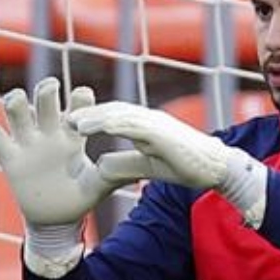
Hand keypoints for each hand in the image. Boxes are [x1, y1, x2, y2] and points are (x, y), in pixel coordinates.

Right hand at [0, 78, 137, 229]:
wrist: (56, 223)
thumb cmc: (79, 199)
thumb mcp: (99, 186)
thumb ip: (116, 174)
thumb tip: (144, 170)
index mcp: (72, 134)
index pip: (77, 100)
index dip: (79, 98)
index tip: (82, 109)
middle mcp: (48, 133)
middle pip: (43, 94)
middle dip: (45, 88)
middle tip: (50, 91)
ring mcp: (27, 144)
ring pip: (15, 108)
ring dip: (15, 101)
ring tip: (18, 107)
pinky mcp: (9, 159)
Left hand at [68, 101, 268, 228]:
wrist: (216, 168)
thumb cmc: (185, 166)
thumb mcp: (146, 167)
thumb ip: (124, 165)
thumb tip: (99, 166)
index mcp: (144, 127)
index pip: (114, 118)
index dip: (92, 120)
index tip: (70, 125)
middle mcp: (148, 119)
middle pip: (112, 111)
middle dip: (88, 114)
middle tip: (63, 119)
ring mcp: (156, 123)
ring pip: (120, 114)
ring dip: (95, 117)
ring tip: (73, 123)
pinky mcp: (162, 132)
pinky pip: (133, 125)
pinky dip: (113, 124)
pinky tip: (96, 127)